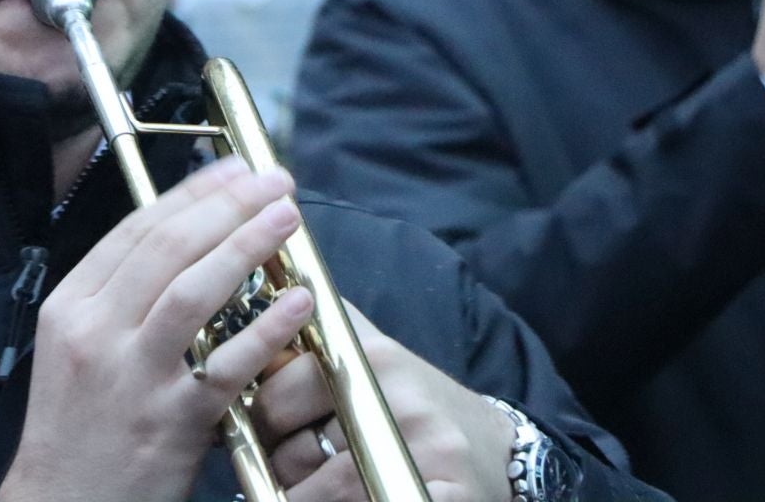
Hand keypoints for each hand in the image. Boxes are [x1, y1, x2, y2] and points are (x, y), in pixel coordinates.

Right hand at [0, 156, 315, 501]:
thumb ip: (118, 297)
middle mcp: (95, 332)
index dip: (192, 193)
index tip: (234, 169)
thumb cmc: (78, 428)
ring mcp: (131, 376)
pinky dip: (267, 330)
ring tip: (287, 219)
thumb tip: (185, 241)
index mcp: (70, 306)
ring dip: (246, 246)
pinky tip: (298, 303)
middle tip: (273, 182)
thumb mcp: (76, 346)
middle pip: (166, 249)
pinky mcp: (169, 422)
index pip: (136, 229)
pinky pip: (226, 364)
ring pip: (193, 292)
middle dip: (227, 205)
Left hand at [253, 303, 514, 501]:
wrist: (501, 453)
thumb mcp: (378, 355)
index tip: (269, 428)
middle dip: (280, 468)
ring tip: (312, 492)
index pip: (279, 392)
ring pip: (319, 494)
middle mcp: (398, 402)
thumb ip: (330, 325)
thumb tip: (276, 284)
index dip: (263, 418)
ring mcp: (422, 455)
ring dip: (302, 501)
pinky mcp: (436, 498)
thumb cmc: (422, 404)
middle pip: (294, 451)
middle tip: (289, 469)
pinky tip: (359, 496)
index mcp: (373, 359)